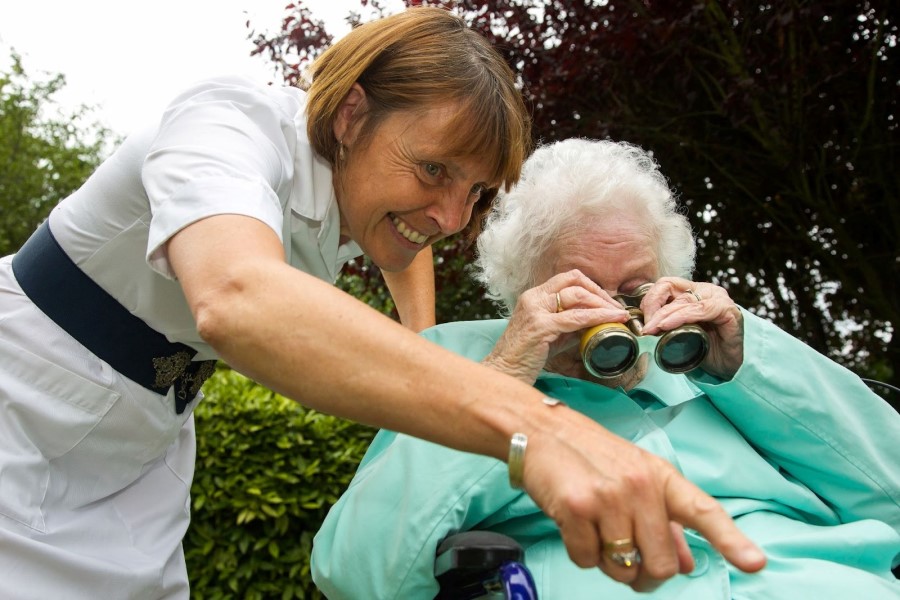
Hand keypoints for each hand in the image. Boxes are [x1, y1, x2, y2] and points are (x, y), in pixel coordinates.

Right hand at [482, 270, 627, 382]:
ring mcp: (536, 310)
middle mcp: (534, 298)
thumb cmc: (525, 357)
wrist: (504, 373)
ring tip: (619, 315)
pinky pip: (576, 318)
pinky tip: (611, 321)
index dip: (591, 286)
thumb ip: (569, 326)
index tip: (607, 301)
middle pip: (574, 281)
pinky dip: (597, 318)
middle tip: (617, 308)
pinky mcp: (540, 326)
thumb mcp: (551, 335)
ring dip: (603, 304)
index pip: (567, 278)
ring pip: (578, 296)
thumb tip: (595, 322)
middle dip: (600, 293)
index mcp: (534, 296)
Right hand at [521, 406, 765, 589]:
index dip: (732, 541)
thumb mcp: (635, 478)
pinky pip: (588, 561)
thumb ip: (664, 522)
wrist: (540, 431)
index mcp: (660, 477)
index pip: (703, 512)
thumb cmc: (589, 456)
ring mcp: (608, 497)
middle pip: (660, 564)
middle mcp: (640, 485)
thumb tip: (687, 564)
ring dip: (608, 563)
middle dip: (643, 574)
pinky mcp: (576, 509)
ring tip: (596, 532)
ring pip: (622, 568)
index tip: (755, 564)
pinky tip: (574, 526)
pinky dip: (581, 554)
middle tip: (627, 563)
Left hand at [638, 277, 743, 378]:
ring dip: (663, 315)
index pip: (665, 284)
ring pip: (684, 300)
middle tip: (644, 328)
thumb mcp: (676, 332)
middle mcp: (706, 290)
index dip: (650, 299)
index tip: (640, 319)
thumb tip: (639, 324)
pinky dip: (681, 317)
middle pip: (671, 288)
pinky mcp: (729, 312)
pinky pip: (700, 310)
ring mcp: (719, 299)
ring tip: (651, 329)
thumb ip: (663, 322)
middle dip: (652, 307)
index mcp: (693, 291)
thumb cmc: (701, 350)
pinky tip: (667, 326)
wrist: (725, 368)